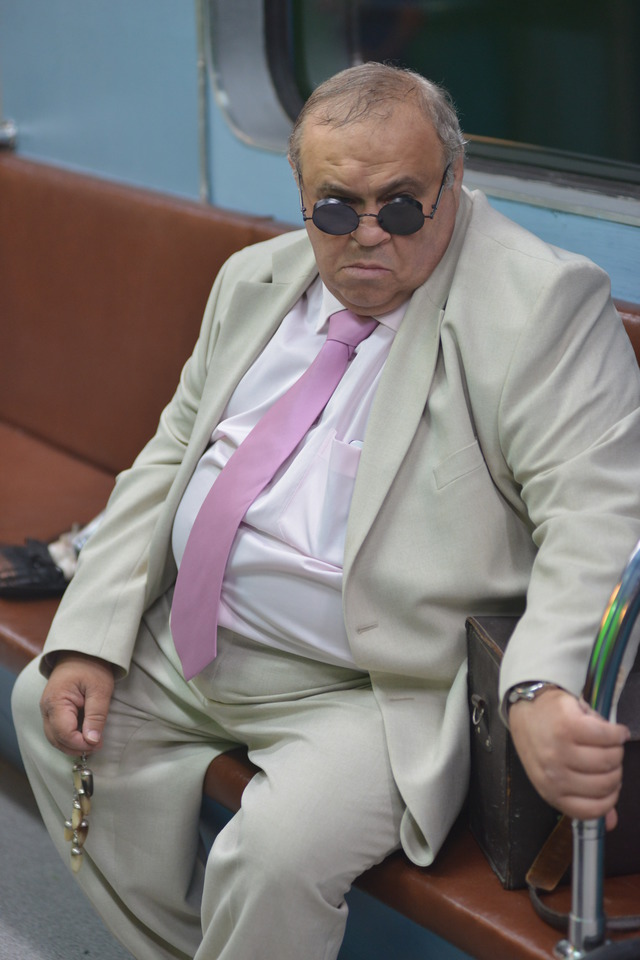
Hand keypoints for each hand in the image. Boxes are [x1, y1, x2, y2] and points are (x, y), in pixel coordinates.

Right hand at [39, 653, 114, 755]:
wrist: (81, 651)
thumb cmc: (91, 666)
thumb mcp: (100, 689)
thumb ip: (96, 716)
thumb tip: (92, 741)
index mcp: (56, 701)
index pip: (64, 733)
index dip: (81, 743)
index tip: (99, 743)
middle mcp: (47, 708)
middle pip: (56, 739)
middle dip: (76, 747)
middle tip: (98, 745)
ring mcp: (47, 710)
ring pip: (55, 737)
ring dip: (72, 744)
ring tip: (93, 742)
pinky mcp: (53, 710)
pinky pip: (57, 730)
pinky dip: (70, 736)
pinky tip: (85, 734)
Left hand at [509, 687, 629, 829]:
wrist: (528, 706)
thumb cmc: (545, 739)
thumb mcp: (558, 774)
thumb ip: (584, 798)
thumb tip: (611, 822)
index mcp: (551, 792)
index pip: (593, 810)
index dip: (610, 797)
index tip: (611, 781)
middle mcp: (554, 774)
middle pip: (607, 782)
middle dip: (615, 769)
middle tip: (608, 755)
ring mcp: (560, 750)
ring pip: (610, 759)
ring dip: (616, 749)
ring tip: (609, 742)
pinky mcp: (569, 726)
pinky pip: (608, 736)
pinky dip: (617, 733)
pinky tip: (614, 731)